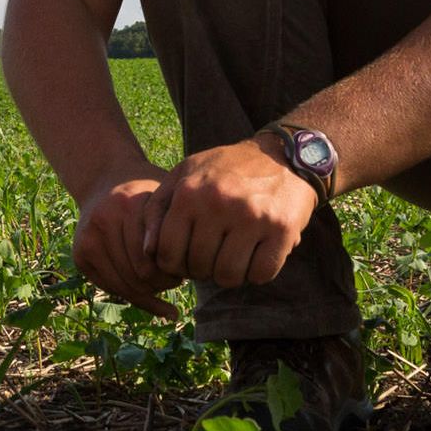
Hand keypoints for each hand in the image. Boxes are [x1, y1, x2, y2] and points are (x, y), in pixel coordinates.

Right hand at [75, 169, 182, 316]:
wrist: (105, 180)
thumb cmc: (147, 193)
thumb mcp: (166, 197)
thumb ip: (178, 223)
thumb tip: (200, 261)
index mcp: (128, 206)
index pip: (155, 259)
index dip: (174, 271)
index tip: (187, 271)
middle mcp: (103, 221)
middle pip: (139, 275)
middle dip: (162, 284)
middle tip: (177, 280)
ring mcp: (88, 239)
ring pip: (125, 286)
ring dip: (148, 292)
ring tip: (164, 284)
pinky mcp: (80, 255)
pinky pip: (111, 287)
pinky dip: (132, 296)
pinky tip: (151, 297)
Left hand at [149, 141, 319, 291]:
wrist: (282, 154)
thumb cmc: (225, 169)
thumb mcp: (184, 175)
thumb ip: (158, 210)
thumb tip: (147, 252)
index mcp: (189, 193)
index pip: (167, 253)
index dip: (174, 265)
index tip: (187, 258)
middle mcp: (218, 204)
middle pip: (198, 267)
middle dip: (203, 269)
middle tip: (213, 255)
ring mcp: (252, 217)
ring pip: (228, 276)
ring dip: (229, 274)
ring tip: (233, 256)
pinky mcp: (282, 229)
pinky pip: (262, 274)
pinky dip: (257, 272)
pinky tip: (256, 255)